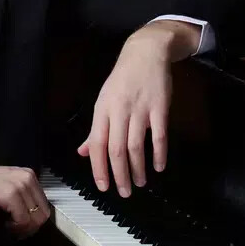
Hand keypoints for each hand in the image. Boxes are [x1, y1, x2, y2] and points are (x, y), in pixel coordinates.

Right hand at [0, 164, 50, 238]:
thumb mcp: (4, 186)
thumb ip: (21, 197)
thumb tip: (33, 219)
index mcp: (28, 175)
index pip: (43, 207)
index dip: (32, 222)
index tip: (17, 227)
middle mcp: (27, 177)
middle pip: (42, 214)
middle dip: (28, 227)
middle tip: (12, 230)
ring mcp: (20, 184)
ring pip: (34, 220)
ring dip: (20, 228)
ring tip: (5, 225)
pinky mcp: (11, 193)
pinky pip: (23, 220)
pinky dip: (13, 228)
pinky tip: (0, 222)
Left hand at [77, 20, 198, 196]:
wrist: (145, 52)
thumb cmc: (122, 79)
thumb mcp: (104, 101)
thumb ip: (96, 129)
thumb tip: (85, 153)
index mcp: (102, 110)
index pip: (98, 144)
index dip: (99, 168)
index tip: (103, 187)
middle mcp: (119, 111)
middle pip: (116, 149)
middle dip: (119, 174)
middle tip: (124, 193)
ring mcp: (140, 109)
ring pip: (136, 145)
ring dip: (138, 168)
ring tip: (139, 183)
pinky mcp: (160, 107)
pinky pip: (159, 135)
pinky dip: (159, 153)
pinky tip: (158, 166)